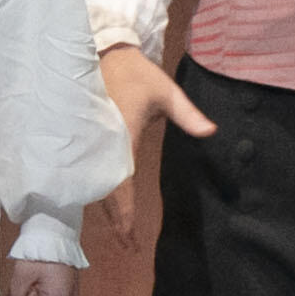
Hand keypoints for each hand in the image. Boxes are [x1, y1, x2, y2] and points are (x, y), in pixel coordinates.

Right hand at [89, 45, 215, 239]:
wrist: (100, 50)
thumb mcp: (165, 91)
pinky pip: (88, 170)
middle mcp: (101, 148)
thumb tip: (211, 131)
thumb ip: (187, 114)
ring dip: (106, 208)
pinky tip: (102, 199)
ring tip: (119, 230)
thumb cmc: (134, 73)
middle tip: (127, 245)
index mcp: (121, 141)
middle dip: (117, 221)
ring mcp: (90, 144)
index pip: (121, 188)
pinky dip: (96, 189)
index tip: (131, 239)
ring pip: (95, 184)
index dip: (126, 216)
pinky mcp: (84, 137)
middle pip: (105, 194)